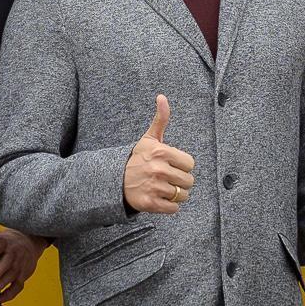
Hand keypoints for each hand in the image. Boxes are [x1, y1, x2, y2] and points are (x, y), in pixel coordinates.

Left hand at [0, 227, 45, 299]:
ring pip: (12, 275)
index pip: (1, 244)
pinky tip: (0, 298)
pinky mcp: (23, 275)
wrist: (30, 243)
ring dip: (1, 284)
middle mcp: (14, 253)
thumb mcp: (0, 239)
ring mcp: (20, 264)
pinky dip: (10, 294)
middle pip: (7, 262)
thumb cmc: (8, 244)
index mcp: (5, 242)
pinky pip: (18, 286)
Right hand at [123, 94, 195, 213]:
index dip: (182, 166)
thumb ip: (160, 119)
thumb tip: (162, 97)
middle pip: (189, 181)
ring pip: (183, 195)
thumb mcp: (149, 138)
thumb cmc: (137, 159)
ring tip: (162, 188)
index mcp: (161, 152)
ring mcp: (154, 187)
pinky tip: (159, 198)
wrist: (114, 180)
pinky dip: (169, 206)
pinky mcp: (150, 204)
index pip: (190, 164)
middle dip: (180, 181)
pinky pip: (174, 208)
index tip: (170, 165)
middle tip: (166, 178)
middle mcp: (158, 169)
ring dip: (175, 194)